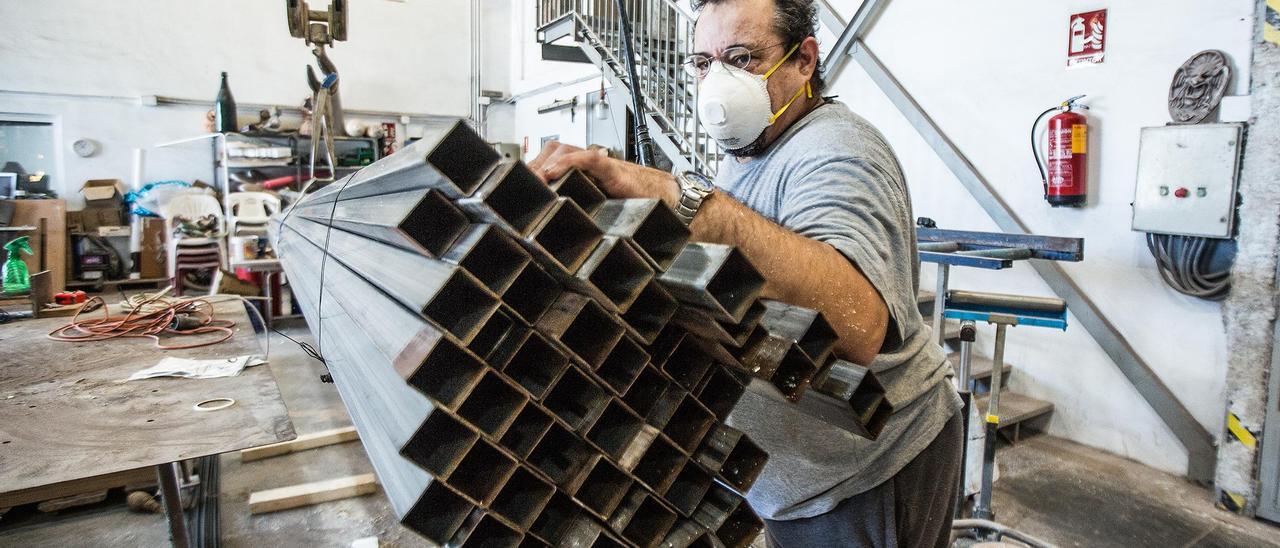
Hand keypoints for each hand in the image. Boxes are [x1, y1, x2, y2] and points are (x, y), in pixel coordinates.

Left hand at [527, 141, 679, 206]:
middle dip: (535, 164)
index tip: (517, 181)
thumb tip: (550, 218)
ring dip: (546, 162)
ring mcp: (600, 164)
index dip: (533, 166)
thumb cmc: (636, 202)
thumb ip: (578, 204)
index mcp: (584, 170)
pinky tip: (554, 172)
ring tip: (536, 178)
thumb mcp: (599, 205)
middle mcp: (590, 163)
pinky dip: (568, 162)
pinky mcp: (613, 169)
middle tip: (523, 183)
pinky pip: (588, 158)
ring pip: (565, 149)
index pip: (551, 158)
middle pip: (553, 149)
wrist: (666, 200)